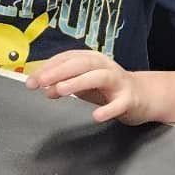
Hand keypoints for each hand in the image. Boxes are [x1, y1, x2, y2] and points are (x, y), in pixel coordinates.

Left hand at [24, 50, 151, 123]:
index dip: (48, 68)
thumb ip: (63, 84)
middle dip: (58, 71)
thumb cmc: (109, 88)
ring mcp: (118, 82)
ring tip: (60, 90)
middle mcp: (105, 66)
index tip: (31, 80)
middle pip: (81, 63)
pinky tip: (96, 116)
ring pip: (98, 77)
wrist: (143, 96)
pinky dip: (108, 109)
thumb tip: (45, 89)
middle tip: (40, 82)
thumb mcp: (83, 84)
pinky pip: (119, 103)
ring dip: (78, 82)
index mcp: (92, 59)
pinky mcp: (129, 99)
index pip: (67, 58)